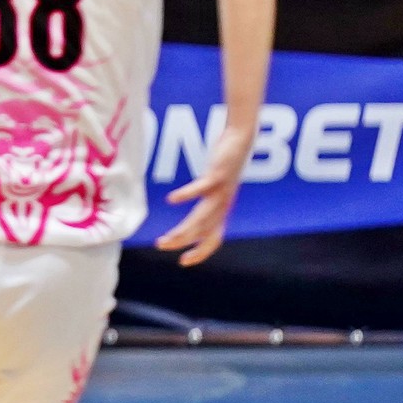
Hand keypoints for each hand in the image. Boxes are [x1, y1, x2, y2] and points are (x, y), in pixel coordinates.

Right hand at [155, 132, 251, 265]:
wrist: (241, 140)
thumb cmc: (225, 163)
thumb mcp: (215, 187)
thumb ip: (205, 200)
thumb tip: (194, 211)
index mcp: (221, 210)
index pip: (213, 240)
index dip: (201, 253)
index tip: (183, 262)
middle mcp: (222, 205)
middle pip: (203, 231)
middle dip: (182, 241)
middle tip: (162, 245)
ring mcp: (220, 191)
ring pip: (202, 217)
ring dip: (184, 230)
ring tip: (165, 236)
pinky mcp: (217, 175)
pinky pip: (200, 188)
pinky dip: (186, 195)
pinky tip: (171, 199)